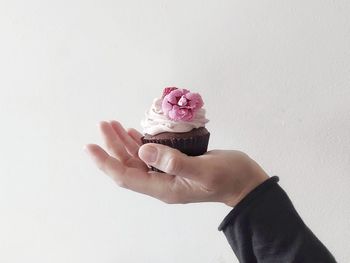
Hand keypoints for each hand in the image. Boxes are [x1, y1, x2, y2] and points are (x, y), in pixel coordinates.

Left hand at [85, 120, 268, 205]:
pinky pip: (151, 154)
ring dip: (124, 142)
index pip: (125, 176)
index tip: (90, 146)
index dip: (106, 162)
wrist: (245, 182)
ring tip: (113, 124)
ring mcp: (167, 174)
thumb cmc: (228, 177)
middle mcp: (161, 182)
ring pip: (137, 158)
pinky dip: (140, 142)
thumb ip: (173, 162)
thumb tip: (142, 150)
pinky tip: (134, 132)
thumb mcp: (203, 170)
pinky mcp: (175, 164)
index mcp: (163, 187)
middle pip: (128, 164)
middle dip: (113, 145)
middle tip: (104, 123)